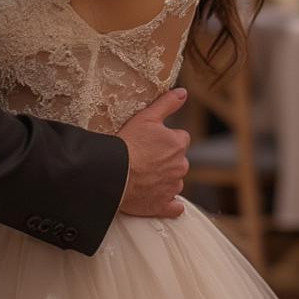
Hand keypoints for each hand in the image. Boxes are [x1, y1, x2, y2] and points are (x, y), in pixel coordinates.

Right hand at [117, 89, 190, 219]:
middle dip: (165, 159)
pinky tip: (159, 197)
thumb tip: (183, 93)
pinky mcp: (163, 205)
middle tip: (145, 157)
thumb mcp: (146, 117)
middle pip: (177, 160)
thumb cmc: (128, 143)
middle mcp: (180, 166)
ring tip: (143, 174)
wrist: (114, 174)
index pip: (180, 139)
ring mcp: (172, 187)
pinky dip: (169, 203)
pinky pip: (173, 206)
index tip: (152, 141)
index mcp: (178, 144)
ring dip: (164, 178)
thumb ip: (167, 104)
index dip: (166, 139)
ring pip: (174, 180)